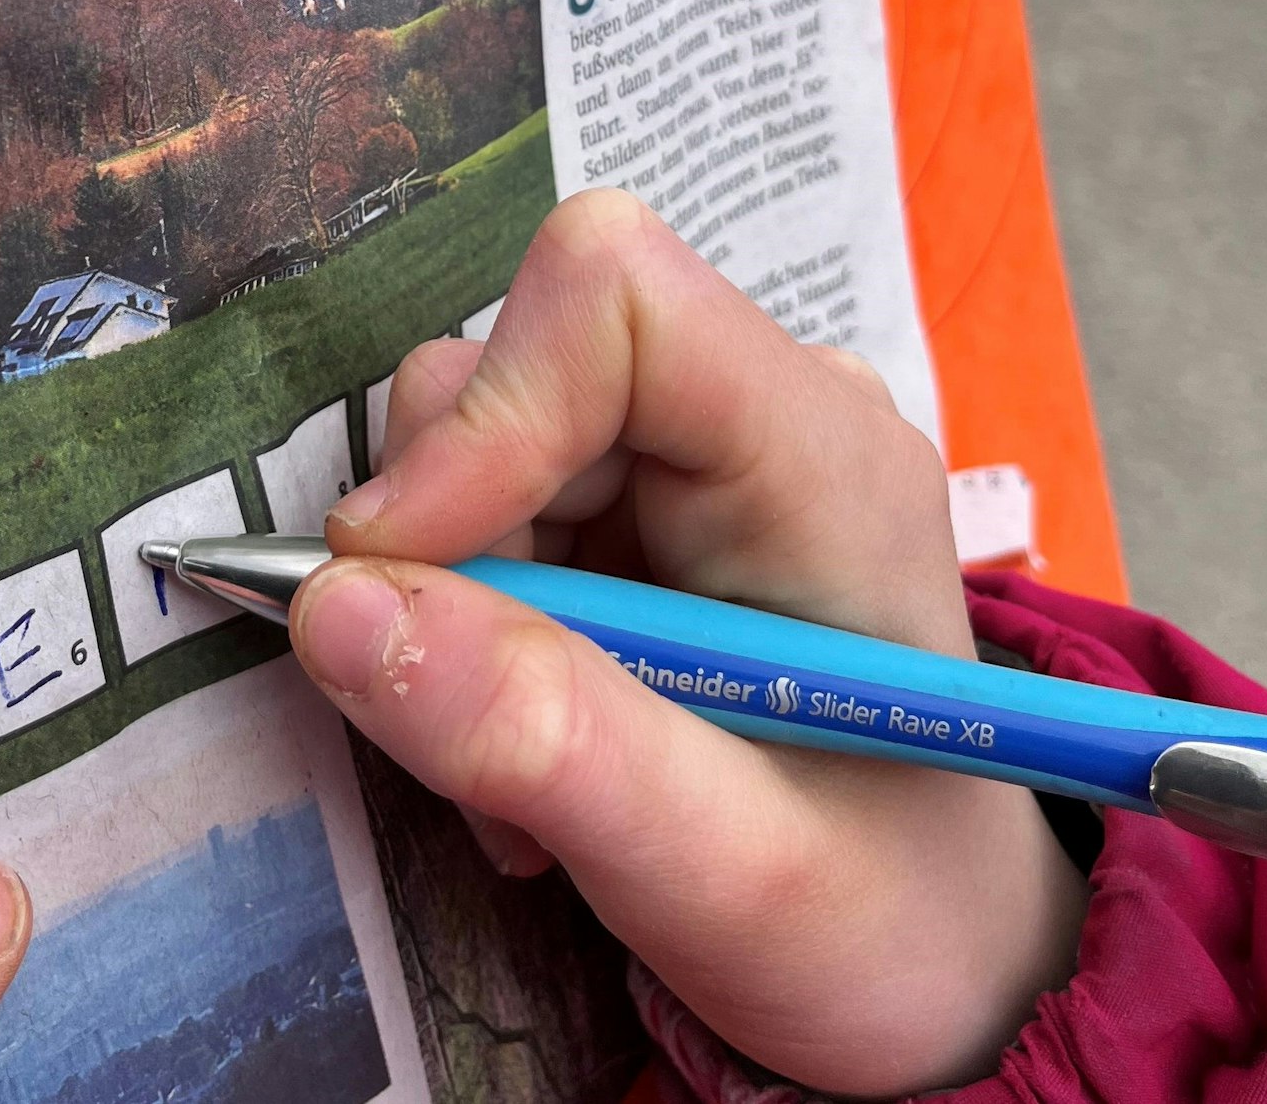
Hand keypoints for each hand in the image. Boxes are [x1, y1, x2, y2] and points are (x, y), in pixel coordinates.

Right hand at [290, 190, 1087, 1097]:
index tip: (390, 577)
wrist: (935, 967)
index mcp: (823, 459)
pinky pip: (475, 526)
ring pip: (465, 454)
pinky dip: (460, 645)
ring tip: (530, 778)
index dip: (481, 417)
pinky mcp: (638, 523)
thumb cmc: (878, 929)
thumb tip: (331, 607)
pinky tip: (541, 754)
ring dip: (446, 619)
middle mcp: (758, 421)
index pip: (613, 298)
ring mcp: (692, 468)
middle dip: (445, 553)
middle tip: (485, 738)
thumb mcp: (722, 872)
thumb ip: (542, 741)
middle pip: (507, 371)